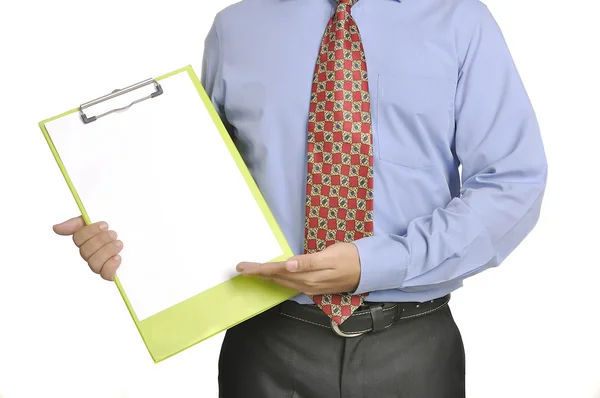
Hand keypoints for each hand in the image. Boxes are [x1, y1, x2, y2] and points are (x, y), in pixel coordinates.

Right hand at [53, 216, 122, 280]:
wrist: (146, 231)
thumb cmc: (122, 224)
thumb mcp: (102, 218)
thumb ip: (79, 223)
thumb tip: (56, 228)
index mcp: (88, 239)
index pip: (78, 239)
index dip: (90, 232)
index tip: (106, 224)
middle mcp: (93, 253)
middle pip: (85, 252)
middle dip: (102, 241)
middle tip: (115, 234)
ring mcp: (104, 263)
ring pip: (94, 264)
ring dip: (107, 251)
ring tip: (120, 244)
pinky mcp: (115, 272)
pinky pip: (105, 275)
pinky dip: (111, 266)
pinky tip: (119, 257)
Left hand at [236, 242, 360, 294]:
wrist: (368, 270)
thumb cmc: (349, 257)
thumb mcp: (330, 255)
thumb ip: (308, 261)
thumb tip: (288, 265)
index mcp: (308, 275)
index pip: (277, 271)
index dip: (258, 269)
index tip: (242, 267)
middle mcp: (306, 284)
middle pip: (276, 278)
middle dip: (258, 273)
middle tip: (241, 268)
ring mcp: (310, 288)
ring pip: (282, 282)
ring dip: (266, 277)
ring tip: (252, 271)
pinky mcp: (314, 288)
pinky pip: (290, 284)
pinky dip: (278, 279)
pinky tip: (273, 276)